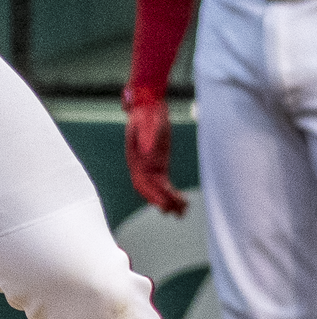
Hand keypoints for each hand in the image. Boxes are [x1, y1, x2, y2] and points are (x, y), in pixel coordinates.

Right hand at [123, 94, 187, 214]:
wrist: (147, 106)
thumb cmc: (146, 113)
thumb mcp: (145, 121)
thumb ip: (146, 136)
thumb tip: (149, 151)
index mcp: (135, 158)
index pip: (142, 182)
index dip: (152, 194)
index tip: (164, 205)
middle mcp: (140, 165)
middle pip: (149, 189)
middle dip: (161, 202)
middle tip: (176, 212)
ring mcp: (149, 166)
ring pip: (157, 190)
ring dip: (168, 201)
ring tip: (182, 212)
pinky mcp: (159, 165)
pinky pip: (164, 184)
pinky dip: (171, 194)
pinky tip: (182, 201)